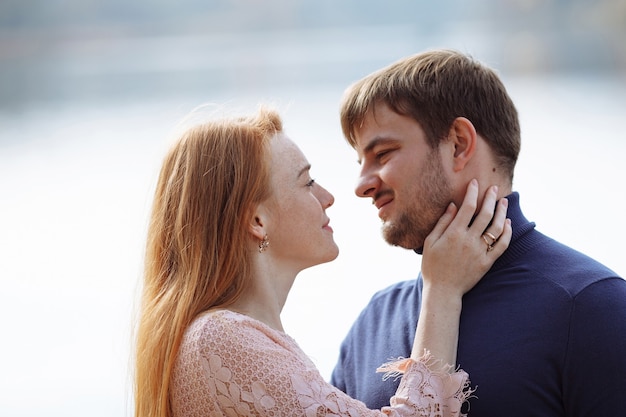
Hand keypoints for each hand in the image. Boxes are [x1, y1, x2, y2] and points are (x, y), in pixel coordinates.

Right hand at [421, 179, 511, 298]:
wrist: (443, 291)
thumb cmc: (432, 266)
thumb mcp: (430, 242)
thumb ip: (443, 222)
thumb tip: (454, 205)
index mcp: (454, 233)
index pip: (467, 207)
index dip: (472, 192)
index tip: (475, 183)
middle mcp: (469, 240)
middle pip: (485, 214)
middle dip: (490, 198)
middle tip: (494, 188)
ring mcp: (480, 251)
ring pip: (496, 227)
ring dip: (502, 212)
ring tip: (504, 202)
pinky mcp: (487, 262)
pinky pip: (502, 245)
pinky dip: (507, 232)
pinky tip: (507, 223)